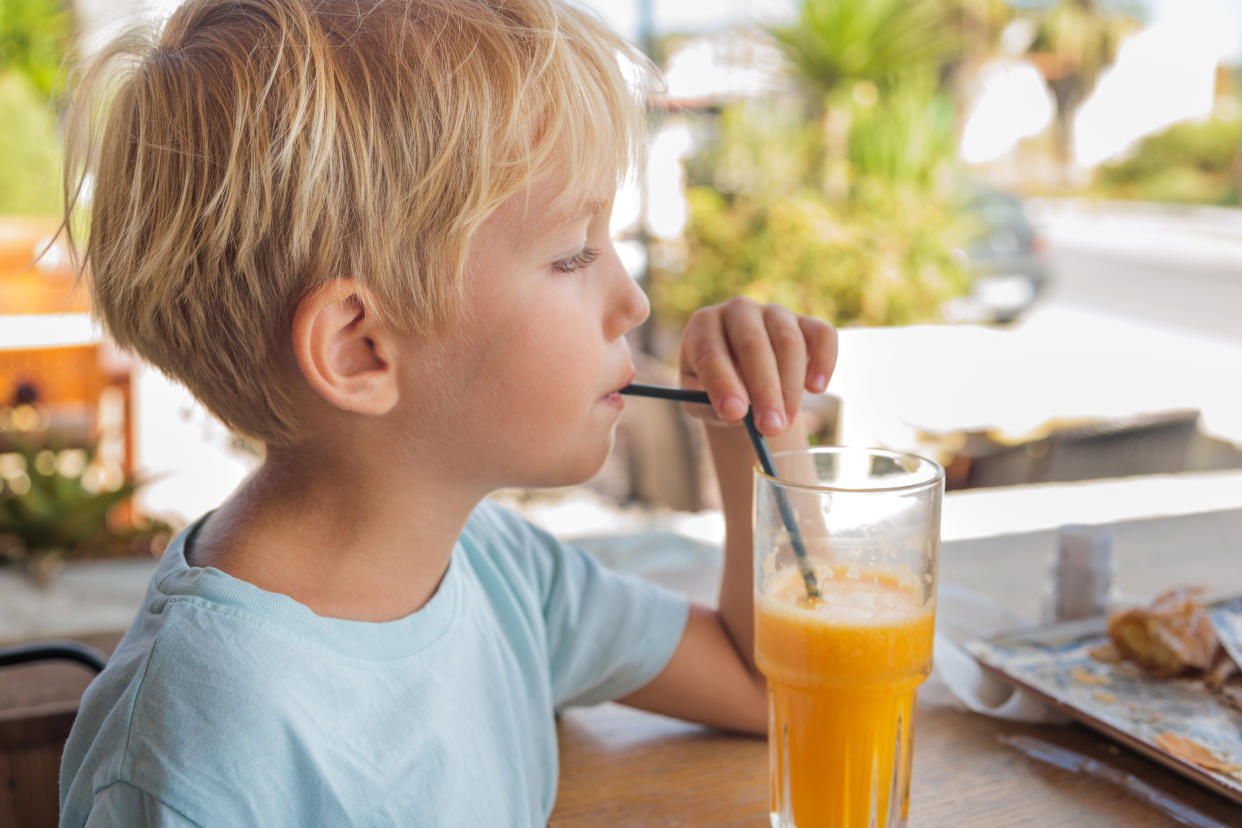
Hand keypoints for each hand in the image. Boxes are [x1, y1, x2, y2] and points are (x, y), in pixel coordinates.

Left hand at [678, 297, 837, 435]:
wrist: (745, 380)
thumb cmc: (720, 389)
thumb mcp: (701, 400)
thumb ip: (710, 405)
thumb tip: (737, 412)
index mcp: (703, 326)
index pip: (710, 352)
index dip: (722, 384)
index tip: (734, 414)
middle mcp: (738, 311)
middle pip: (752, 344)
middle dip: (764, 390)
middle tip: (770, 428)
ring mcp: (774, 313)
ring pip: (788, 342)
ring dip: (790, 387)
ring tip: (786, 423)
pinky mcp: (806, 322)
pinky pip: (823, 334)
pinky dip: (824, 361)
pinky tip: (816, 388)